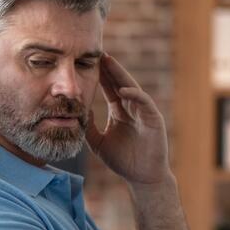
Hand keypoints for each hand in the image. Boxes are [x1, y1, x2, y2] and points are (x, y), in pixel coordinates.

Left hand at [86, 53, 170, 185]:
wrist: (141, 176)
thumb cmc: (122, 160)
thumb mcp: (98, 142)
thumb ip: (88, 127)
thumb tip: (75, 113)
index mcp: (120, 111)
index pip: (109, 88)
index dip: (100, 76)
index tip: (87, 63)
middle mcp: (132, 108)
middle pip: (120, 82)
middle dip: (110, 68)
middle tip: (98, 53)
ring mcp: (143, 112)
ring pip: (131, 88)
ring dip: (121, 75)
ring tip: (109, 62)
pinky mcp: (154, 119)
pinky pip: (144, 102)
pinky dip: (134, 95)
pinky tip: (123, 90)